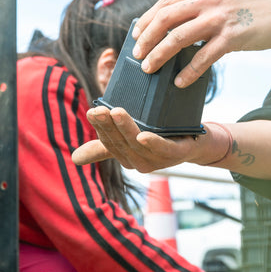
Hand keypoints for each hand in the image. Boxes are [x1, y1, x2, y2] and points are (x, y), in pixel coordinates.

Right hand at [71, 105, 203, 172]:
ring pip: (137, 143)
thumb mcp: (129, 139)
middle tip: (98, 109)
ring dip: (126, 128)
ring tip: (117, 111)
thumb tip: (74, 159)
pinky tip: (143, 135)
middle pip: (120, 142)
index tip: (92, 111)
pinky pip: (162, 149)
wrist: (196, 143)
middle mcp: (139, 162)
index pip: (108, 142)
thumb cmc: (160, 139)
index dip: (100, 128)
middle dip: (108, 126)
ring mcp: (157, 161)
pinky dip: (152, 143)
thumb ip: (103, 147)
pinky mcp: (175, 155)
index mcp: (126, 157)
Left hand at [131, 0, 270, 87]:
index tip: (136, 35)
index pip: (165, 3)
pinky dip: (188, 72)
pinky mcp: (234, 37)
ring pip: (178, 38)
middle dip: (146, 38)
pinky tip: (179, 82)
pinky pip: (204, 57)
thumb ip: (201, 5)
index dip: (147, 20)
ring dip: (159, 55)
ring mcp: (220, 18)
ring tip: (148, 69)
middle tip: (137, 56)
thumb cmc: (256, 6)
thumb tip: (177, 24)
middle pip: (165, 18)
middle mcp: (208, 0)